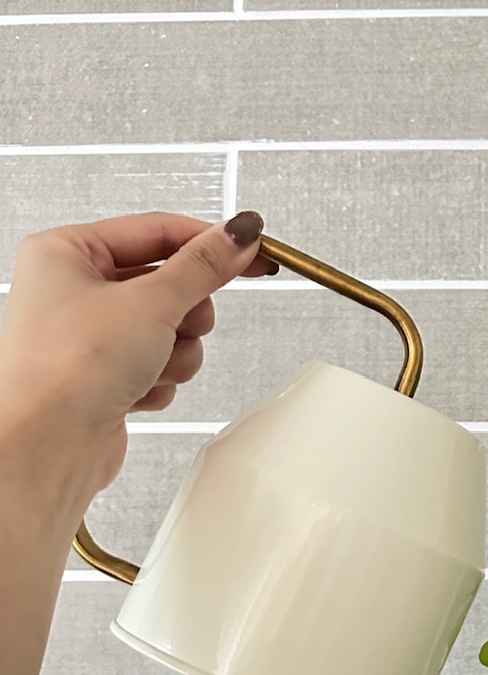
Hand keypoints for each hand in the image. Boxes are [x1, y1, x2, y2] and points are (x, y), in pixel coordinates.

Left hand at [0, 210, 275, 498]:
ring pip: (172, 331)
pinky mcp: (106, 375)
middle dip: (185, 316)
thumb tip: (236, 236)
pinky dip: (159, 381)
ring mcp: (92, 336)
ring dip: (175, 354)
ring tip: (149, 366)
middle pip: (170, 285)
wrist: (48, 444)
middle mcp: (75, 289)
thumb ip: (204, 267)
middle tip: (176, 326)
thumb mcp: (151, 302)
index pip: (158, 231)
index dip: (210, 242)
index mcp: (67, 252)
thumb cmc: (67, 368)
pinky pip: (161, 366)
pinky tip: (135, 390)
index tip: (252, 249)